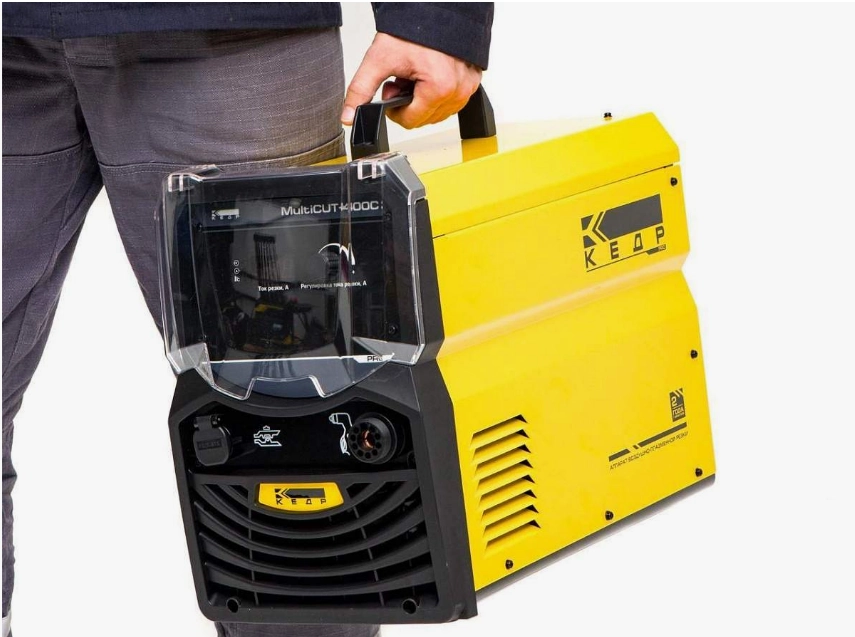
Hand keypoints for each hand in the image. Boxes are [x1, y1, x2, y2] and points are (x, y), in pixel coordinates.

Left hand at [341, 33, 481, 128]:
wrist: (433, 8)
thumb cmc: (412, 29)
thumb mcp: (379, 59)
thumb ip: (361, 90)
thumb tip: (349, 116)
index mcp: (438, 88)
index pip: (411, 122)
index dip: (395, 109)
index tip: (392, 87)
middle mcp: (458, 91)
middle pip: (424, 119)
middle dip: (409, 103)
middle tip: (402, 78)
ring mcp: (468, 87)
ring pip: (438, 113)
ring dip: (423, 99)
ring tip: (416, 74)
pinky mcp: (473, 82)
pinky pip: (452, 101)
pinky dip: (439, 93)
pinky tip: (430, 73)